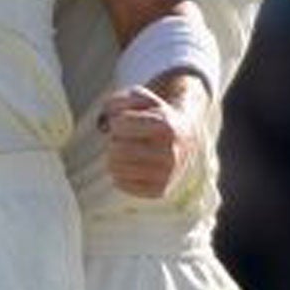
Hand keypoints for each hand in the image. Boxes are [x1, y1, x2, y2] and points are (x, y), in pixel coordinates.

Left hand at [100, 79, 207, 199]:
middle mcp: (170, 154)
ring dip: (114, 157)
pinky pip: (120, 183)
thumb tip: (104, 123)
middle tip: (126, 138)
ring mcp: (166, 175)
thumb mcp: (139, 97)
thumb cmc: (154, 115)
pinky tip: (132, 165)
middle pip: (116, 148)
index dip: (117, 121)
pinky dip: (118, 172)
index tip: (126, 121)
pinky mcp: (159, 191)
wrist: (185, 136)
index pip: (119, 125)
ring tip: (128, 150)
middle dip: (115, 140)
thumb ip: (117, 101)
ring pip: (114, 168)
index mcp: (167, 127)